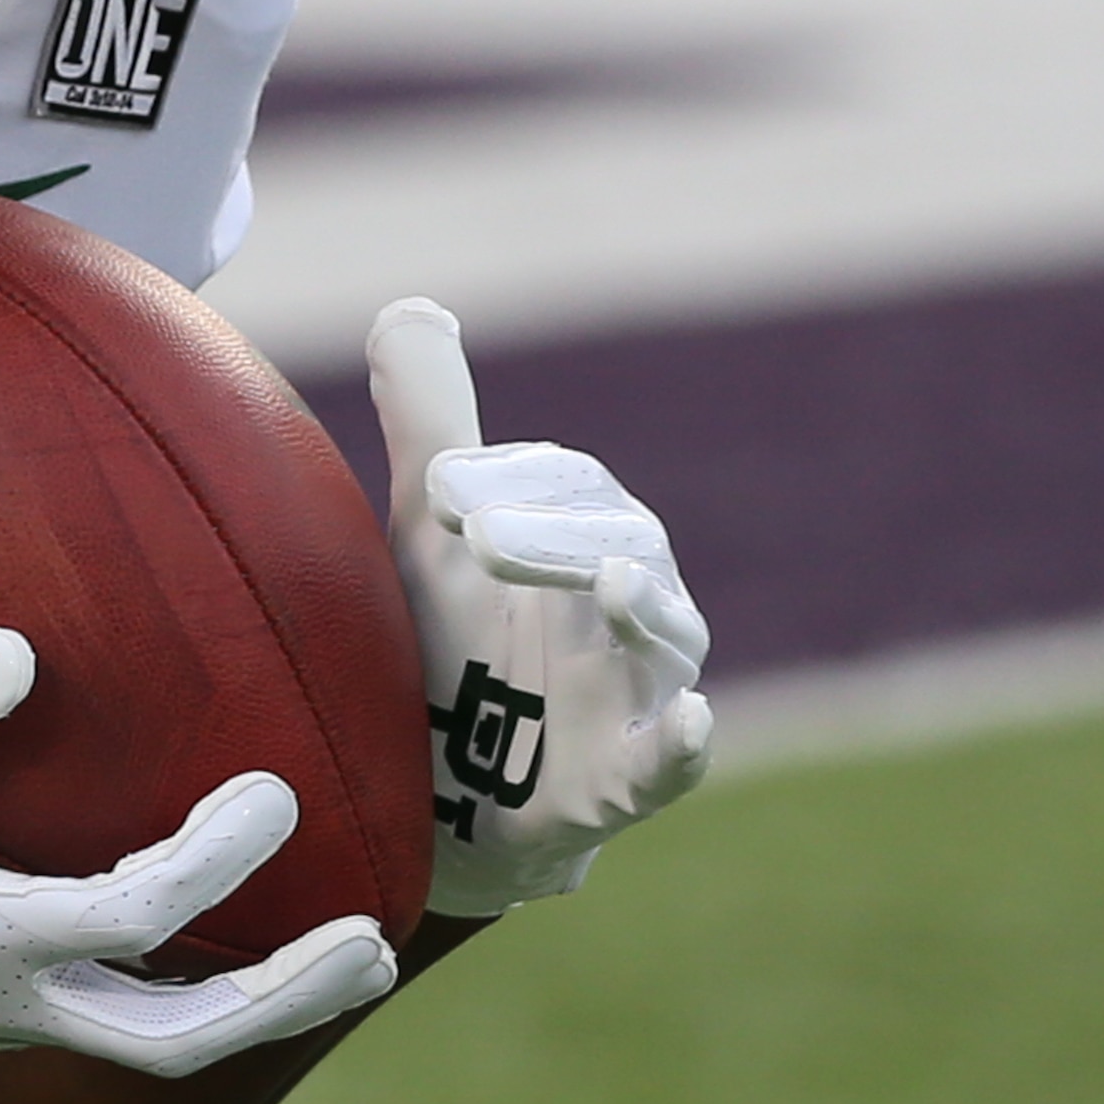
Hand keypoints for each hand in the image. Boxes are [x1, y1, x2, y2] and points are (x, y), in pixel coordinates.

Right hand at [0, 628, 399, 1100]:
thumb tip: (23, 649)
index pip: (140, 913)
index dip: (221, 855)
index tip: (276, 791)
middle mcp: (11, 1008)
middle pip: (185, 1038)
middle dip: (287, 1000)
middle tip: (375, 951)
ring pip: (152, 1039)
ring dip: (247, 1003)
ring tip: (330, 959)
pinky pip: (105, 1009)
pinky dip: (175, 979)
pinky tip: (195, 929)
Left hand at [367, 297, 715, 916]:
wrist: (437, 796)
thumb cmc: (448, 646)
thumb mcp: (428, 532)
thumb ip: (429, 422)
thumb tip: (410, 307)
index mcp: (580, 539)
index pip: (571, 488)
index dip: (513, 481)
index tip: (438, 492)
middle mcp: (622, 611)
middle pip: (626, 549)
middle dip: (559, 536)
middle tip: (479, 538)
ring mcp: (629, 698)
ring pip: (666, 642)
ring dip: (643, 609)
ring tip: (612, 580)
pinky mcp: (620, 783)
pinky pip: (670, 763)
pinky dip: (684, 743)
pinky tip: (692, 720)